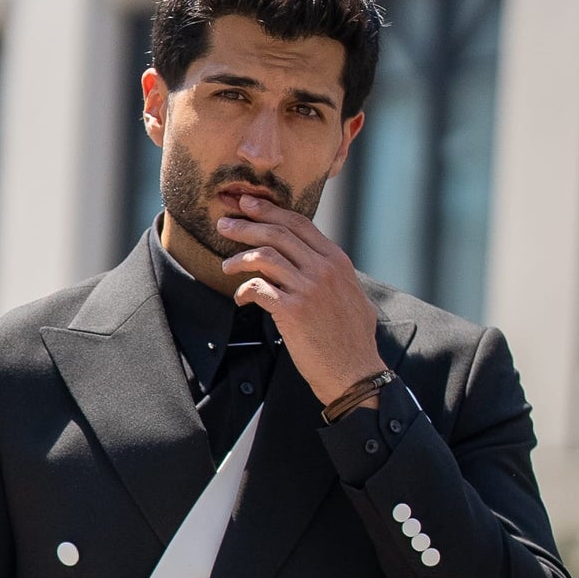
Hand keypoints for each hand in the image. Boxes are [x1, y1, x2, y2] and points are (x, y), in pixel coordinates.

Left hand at [215, 193, 383, 411]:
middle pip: (277, 233)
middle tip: (223, 223)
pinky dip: (244, 290)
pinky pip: (258, 288)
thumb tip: (317, 264)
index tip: (248, 205)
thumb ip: (335, 275)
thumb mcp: (353, 296)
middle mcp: (324, 269)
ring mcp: (309, 288)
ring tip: (225, 265)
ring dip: (239, 258)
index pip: (299, 223)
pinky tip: (240, 298)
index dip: (270, 210)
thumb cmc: (353, 340)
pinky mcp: (293, 311)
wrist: (355, 373)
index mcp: (337, 261)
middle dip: (246, 225)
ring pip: (264, 257)